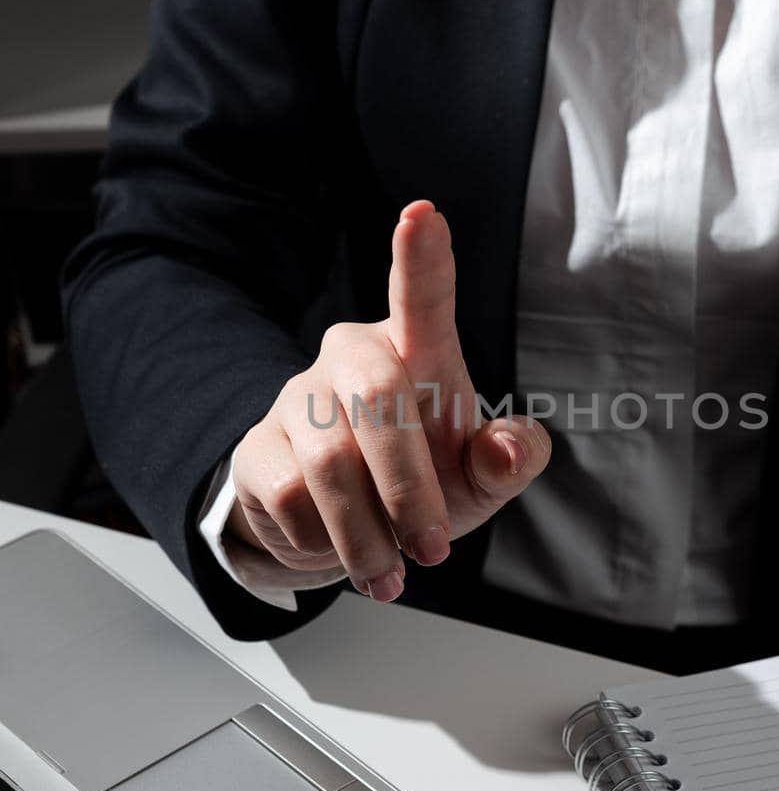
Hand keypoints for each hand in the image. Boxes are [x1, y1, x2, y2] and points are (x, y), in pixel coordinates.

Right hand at [227, 200, 550, 600]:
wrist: (341, 528)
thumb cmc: (426, 480)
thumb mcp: (481, 477)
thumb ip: (510, 460)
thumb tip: (503, 449)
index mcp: (417, 350)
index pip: (421, 295)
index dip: (421, 257)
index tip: (422, 215)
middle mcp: (353, 357)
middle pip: (379, 398)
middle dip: (412, 488)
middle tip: (434, 548)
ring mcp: (297, 398)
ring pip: (330, 463)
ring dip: (369, 535)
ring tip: (391, 574)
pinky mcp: (256, 448)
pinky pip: (290, 498)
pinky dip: (325, 543)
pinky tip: (341, 552)